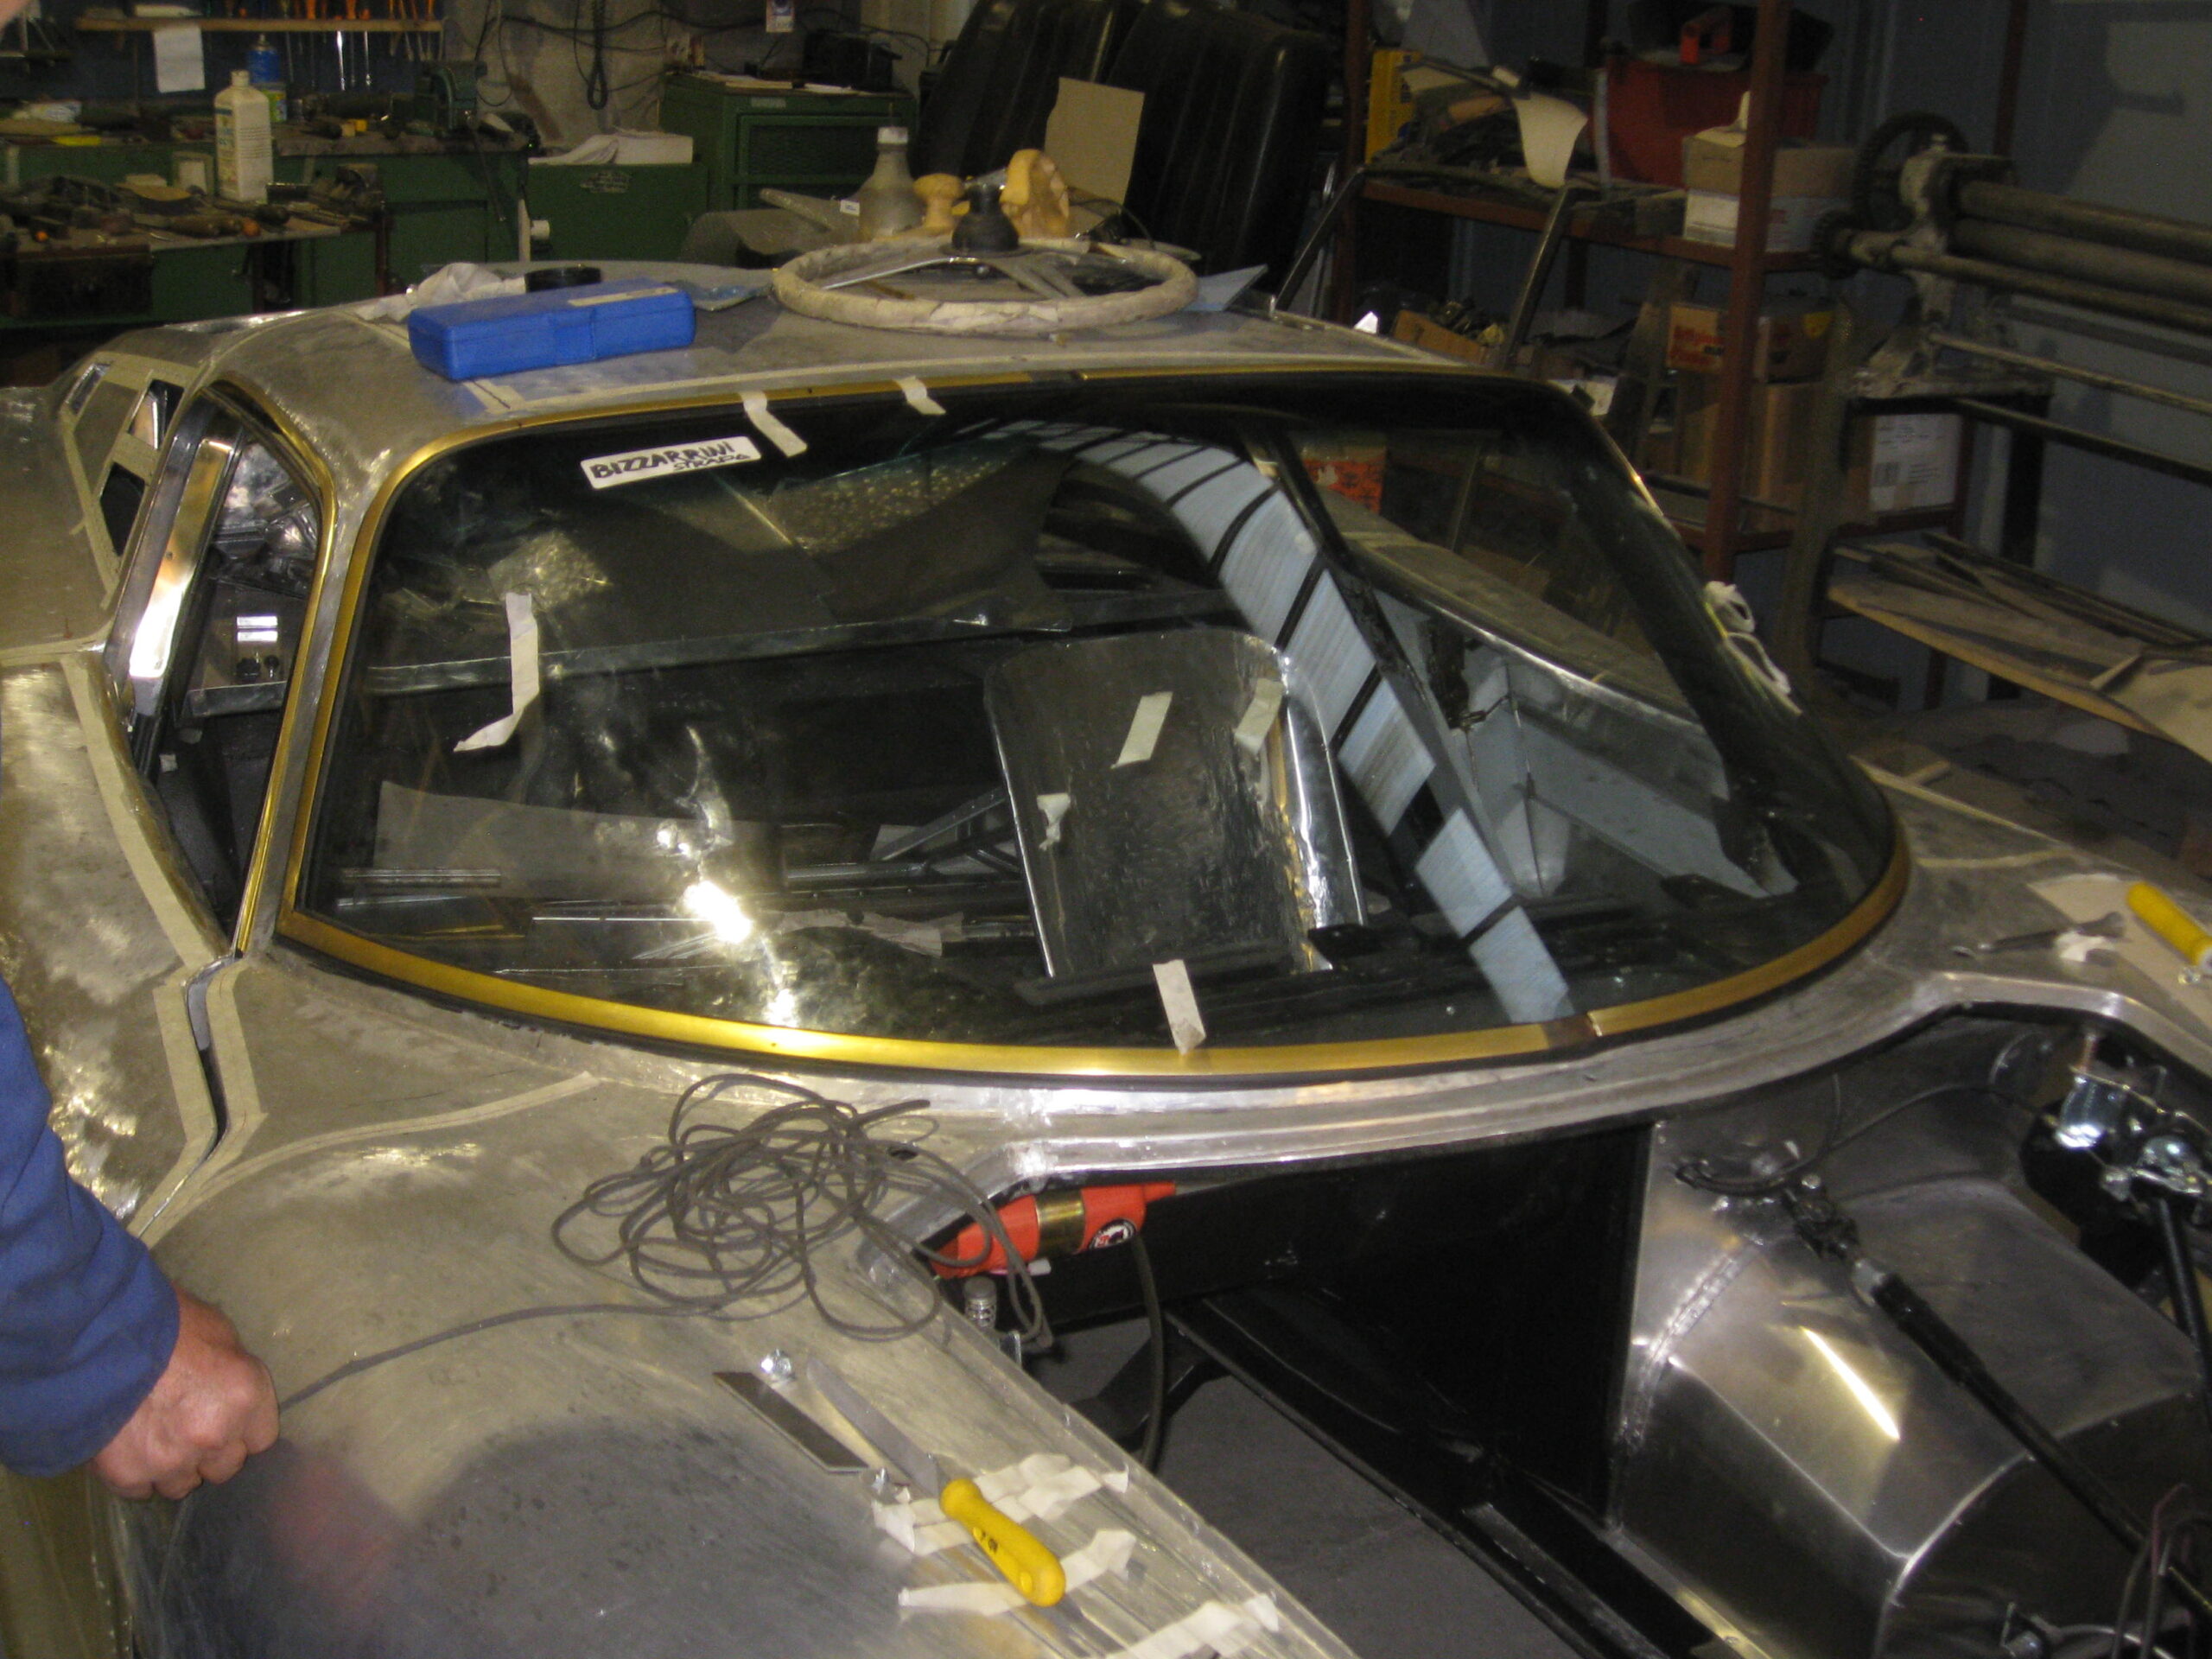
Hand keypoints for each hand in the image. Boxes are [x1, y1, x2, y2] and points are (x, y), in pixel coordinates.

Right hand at [92, 1287, 278, 1499]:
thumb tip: (231, 1397)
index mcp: (245, 1397)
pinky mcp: (128, 1476)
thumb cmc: (166, 1323)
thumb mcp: (218, 1335)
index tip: (227, 1422)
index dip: (242, 1430)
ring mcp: (171, 1461)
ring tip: (153, 1439)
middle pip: (225, 1467)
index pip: (260, 1439)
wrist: (96, 1339)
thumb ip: (232, 1378)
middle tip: (187, 1428)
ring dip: (172, 1467)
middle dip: (210, 1452)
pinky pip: (140, 1488)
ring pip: (182, 1485)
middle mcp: (215, 1437)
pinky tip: (126, 1448)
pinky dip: (135, 1473)